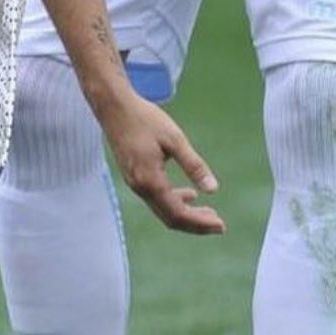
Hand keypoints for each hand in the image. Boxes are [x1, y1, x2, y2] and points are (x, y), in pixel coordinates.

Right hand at [100, 94, 223, 235]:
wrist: (114, 108)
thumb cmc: (145, 119)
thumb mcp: (175, 139)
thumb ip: (194, 165)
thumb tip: (213, 189)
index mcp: (150, 180)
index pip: (178, 213)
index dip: (200, 223)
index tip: (221, 226)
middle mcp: (140, 188)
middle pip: (170, 218)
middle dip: (196, 224)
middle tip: (220, 226)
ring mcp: (135, 184)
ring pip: (163, 211)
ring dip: (186, 214)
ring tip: (209, 212)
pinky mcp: (134, 178)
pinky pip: (156, 199)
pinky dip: (175, 202)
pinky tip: (190, 195)